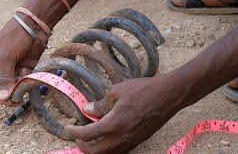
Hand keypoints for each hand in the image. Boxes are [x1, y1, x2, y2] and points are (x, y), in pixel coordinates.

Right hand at [0, 15, 47, 105]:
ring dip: (19, 89)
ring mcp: (13, 69)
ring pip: (14, 86)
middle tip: (18, 99)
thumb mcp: (6, 57)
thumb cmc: (14, 38)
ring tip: (25, 87)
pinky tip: (29, 77)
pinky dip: (27, 82)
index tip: (8, 100)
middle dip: (9, 94)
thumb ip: (4, 78)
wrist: (33, 26)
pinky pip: (24, 81)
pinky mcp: (25, 68)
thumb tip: (4, 98)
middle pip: (2, 89)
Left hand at [66, 75, 181, 152]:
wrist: (169, 95)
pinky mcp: (138, 141)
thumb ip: (100, 104)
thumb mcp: (117, 92)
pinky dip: (107, 147)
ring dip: (95, 149)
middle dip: (82, 146)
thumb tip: (87, 109)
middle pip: (95, 152)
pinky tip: (105, 137)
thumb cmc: (144, 90)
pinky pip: (118, 150)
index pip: (87, 134)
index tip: (68, 128)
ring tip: (89, 138)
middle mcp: (121, 138)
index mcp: (114, 124)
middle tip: (76, 137)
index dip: (74, 133)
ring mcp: (131, 142)